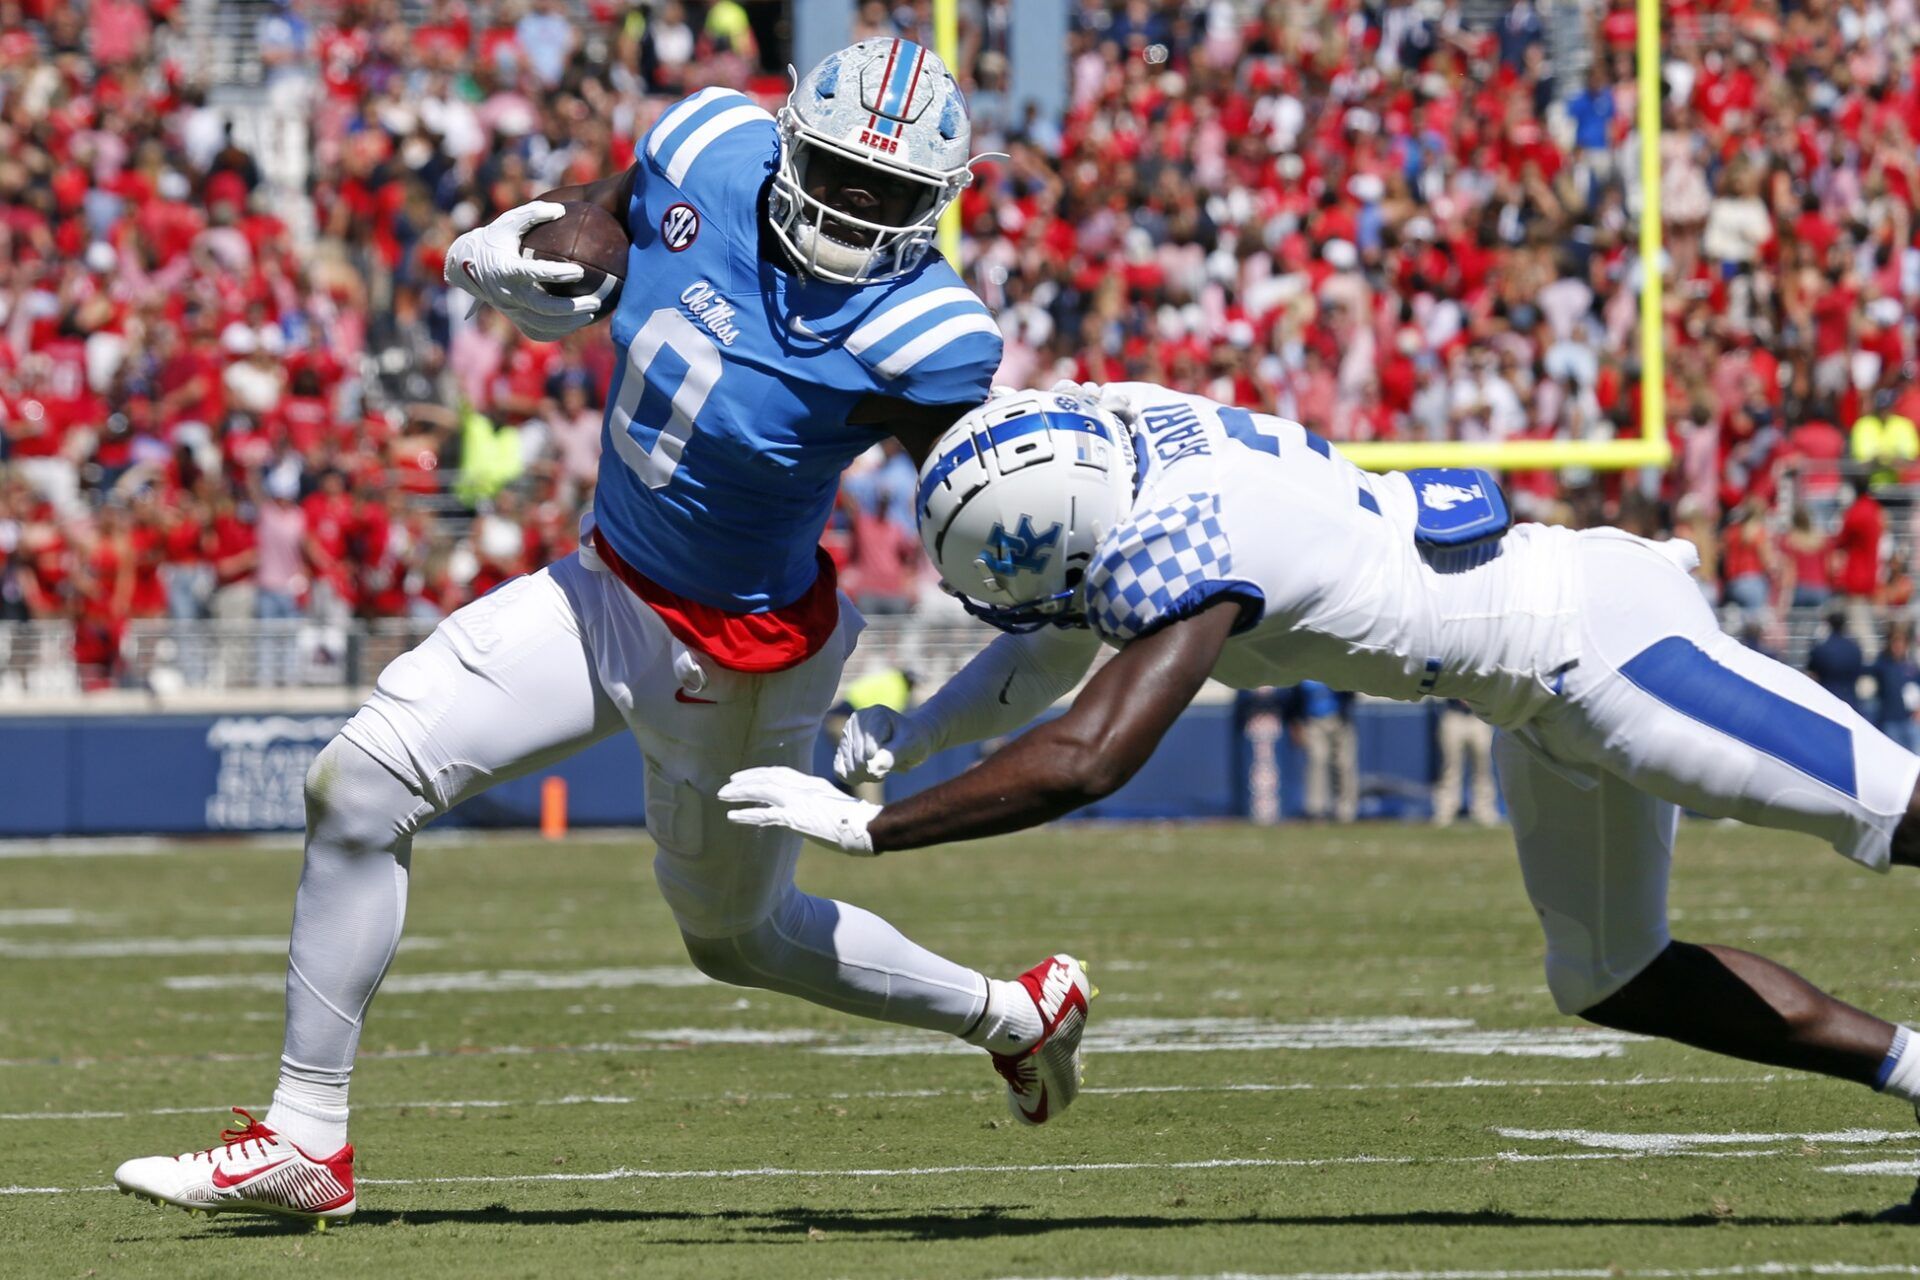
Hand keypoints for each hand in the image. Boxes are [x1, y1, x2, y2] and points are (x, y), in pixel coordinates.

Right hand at [444, 202, 600, 339]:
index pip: (534, 273)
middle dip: (571, 308)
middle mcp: (507, 293)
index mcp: (505, 269)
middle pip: (543, 307)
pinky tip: (578, 322)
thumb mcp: (507, 221)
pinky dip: (559, 330)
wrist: (465, 266)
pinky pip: (538, 331)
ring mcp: (510, 309)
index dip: (556, 274)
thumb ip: (532, 214)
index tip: (579, 271)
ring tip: (592, 312)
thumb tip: (561, 210)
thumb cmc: (492, 239)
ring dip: (569, 322)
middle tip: (596, 301)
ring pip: (543, 324)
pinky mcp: (513, 318)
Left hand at [720, 768, 882, 854]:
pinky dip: (747, 814)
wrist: (868, 827)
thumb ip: (819, 805)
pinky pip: (765, 815)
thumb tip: (810, 813)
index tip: (746, 776)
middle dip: (746, 780)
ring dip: (740, 793)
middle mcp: (804, 787)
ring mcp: (799, 801)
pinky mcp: (796, 818)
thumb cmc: (858, 822)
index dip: (761, 773)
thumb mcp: (835, 807)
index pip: (781, 772)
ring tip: (723, 796)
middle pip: (768, 777)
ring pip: (762, 790)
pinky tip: (732, 817)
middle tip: (727, 785)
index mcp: (813, 783)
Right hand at [834, 706, 927, 783]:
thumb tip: (873, 767)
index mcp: (875, 715)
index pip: (870, 751)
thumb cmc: (913, 740)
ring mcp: (846, 734)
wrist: (909, 739)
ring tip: (881, 767)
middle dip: (876, 771)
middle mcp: (856, 721)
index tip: (897, 759)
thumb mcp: (911, 746)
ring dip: (867, 776)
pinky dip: (853, 777)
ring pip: (848, 768)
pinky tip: (867, 771)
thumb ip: (893, 755)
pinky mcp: (842, 747)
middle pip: (858, 761)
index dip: (883, 763)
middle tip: (890, 765)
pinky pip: (839, 770)